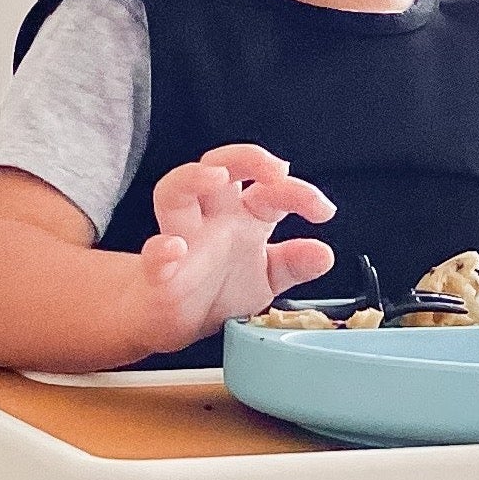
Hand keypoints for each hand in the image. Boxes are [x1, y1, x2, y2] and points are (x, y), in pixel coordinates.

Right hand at [136, 143, 335, 344]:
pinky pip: (154, 255)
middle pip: (219, 166)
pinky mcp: (160, 272)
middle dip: (247, 158)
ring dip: (192, 178)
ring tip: (215, 177)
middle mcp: (211, 219)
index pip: (270, 189)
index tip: (324, 211)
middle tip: (276, 170)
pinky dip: (161, 252)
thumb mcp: (266, 279)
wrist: (174, 322)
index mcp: (242, 217)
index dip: (298, 192)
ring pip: (174, 192)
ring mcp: (182, 239)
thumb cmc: (216, 289)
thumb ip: (294, 264)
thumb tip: (324, 254)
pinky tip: (174, 250)